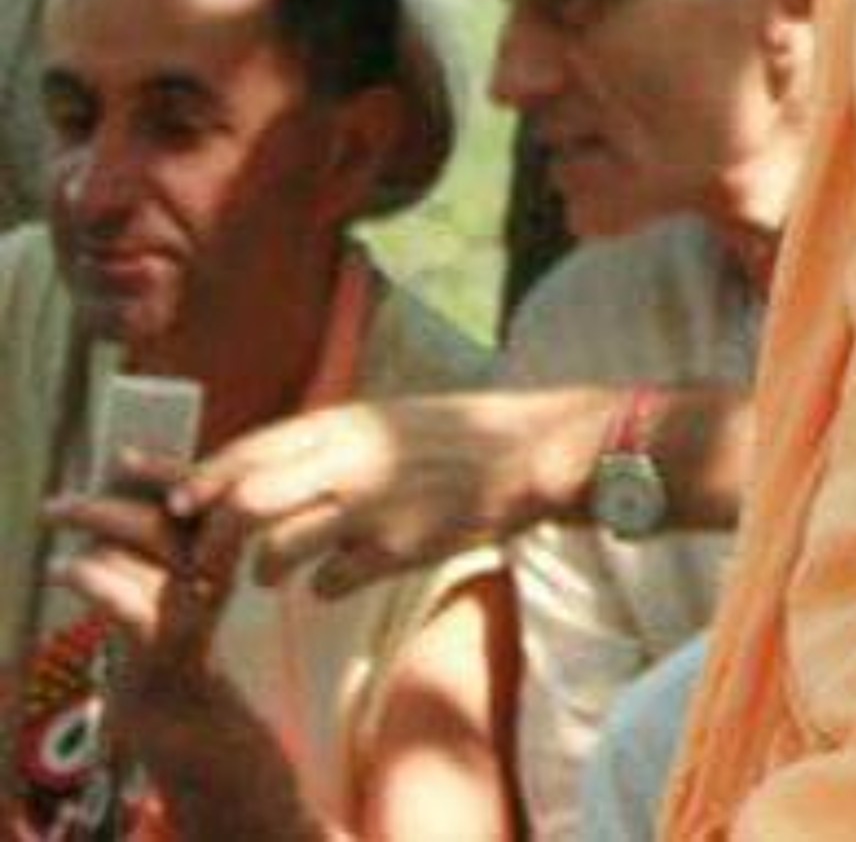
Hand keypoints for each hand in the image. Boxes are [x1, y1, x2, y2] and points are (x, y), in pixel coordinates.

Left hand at [46, 477, 243, 706]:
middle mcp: (213, 569)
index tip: (122, 457)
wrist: (176, 715)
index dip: (163, 471)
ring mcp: (191, 602)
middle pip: (167, 512)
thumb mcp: (167, 585)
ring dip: (93, 521)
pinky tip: (58, 569)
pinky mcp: (163, 638)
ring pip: (146, 538)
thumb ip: (155, 543)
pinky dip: (86, 573)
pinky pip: (121, 592)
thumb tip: (113, 489)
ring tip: (53, 516)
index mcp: (219, 551)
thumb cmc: (162, 641)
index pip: (199, 494)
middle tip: (60, 501)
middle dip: (111, 497)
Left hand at [174, 386, 613, 595]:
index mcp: (344, 421)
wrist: (527, 451)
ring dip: (265, 569)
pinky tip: (340, 575)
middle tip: (212, 560)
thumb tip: (247, 471)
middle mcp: (351, 459)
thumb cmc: (447, 435)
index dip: (201, 483)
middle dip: (214, 540)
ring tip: (276, 570)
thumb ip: (320, 443)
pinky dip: (324, 586)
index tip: (178, 508)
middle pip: (247, 503)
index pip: (247, 452)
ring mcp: (374, 506)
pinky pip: (330, 583)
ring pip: (277, 550)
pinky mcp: (399, 548)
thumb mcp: (380, 420)